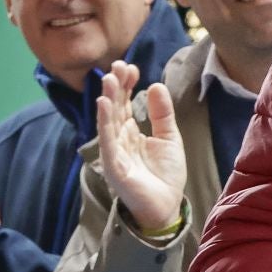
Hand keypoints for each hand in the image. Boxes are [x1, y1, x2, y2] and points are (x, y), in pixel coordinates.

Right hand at [95, 61, 184, 231]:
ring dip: (108, 99)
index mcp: (130, 132)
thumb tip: (155, 85)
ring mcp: (114, 151)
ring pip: (108, 121)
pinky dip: (103, 122)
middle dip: (116, 86)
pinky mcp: (114, 165)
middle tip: (118, 65)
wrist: (166, 206)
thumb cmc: (165, 174)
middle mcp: (119, 139)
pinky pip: (106, 140)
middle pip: (114, 108)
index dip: (127, 85)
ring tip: (110, 79)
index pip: (125, 103)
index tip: (131, 67)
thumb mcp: (169, 138)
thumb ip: (162, 114)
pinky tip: (103, 104)